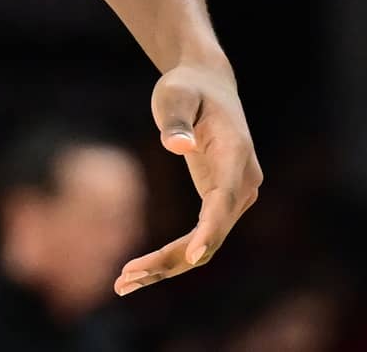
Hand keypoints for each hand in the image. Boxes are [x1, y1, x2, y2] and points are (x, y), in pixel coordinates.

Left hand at [114, 60, 261, 294]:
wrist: (207, 84)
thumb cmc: (188, 87)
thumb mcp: (175, 94)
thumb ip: (177, 118)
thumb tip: (176, 145)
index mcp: (237, 154)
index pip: (225, 200)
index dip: (210, 229)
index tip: (193, 256)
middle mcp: (243, 182)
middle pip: (212, 233)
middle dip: (172, 260)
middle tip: (126, 276)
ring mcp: (235, 197)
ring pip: (206, 245)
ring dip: (168, 267)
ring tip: (122, 283)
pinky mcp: (220, 204)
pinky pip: (200, 238)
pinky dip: (172, 256)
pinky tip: (139, 271)